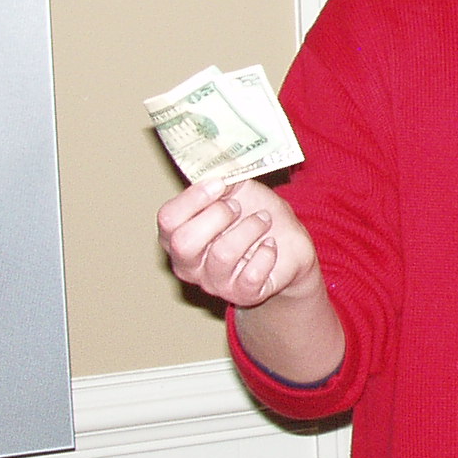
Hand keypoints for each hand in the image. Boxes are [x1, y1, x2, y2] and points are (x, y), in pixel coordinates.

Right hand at [158, 178, 319, 311]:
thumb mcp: (239, 191)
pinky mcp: (244, 295)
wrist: (289, 247)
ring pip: (222, 255)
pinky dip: (266, 253)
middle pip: (184, 243)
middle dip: (216, 216)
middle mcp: (189, 265)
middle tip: (238, 207)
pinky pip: (251, 275)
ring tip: (263, 221)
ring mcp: (215, 283)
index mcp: (178, 235)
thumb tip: (214, 162)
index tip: (221, 184)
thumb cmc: (256, 217)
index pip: (167, 220)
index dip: (194, 198)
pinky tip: (271, 245)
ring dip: (249, 229)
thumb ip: (221, 180)